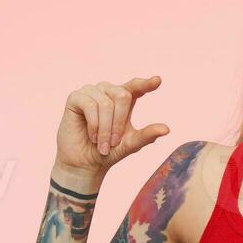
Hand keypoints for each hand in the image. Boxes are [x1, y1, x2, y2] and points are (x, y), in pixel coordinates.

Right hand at [52, 76, 169, 190]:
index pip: (136, 86)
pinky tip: (92, 136)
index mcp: (124, 99)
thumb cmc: (110, 151)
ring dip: (106, 129)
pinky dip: (94, 125)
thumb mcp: (131, 143)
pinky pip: (90, 106)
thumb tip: (167, 129)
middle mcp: (108, 91)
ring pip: (106, 104)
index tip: (157, 80)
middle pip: (123, 95)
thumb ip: (147, 135)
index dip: (146, 83)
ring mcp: (91, 92)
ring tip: (102, 144)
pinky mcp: (75, 97)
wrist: (86, 162)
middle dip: (119, 123)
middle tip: (114, 142)